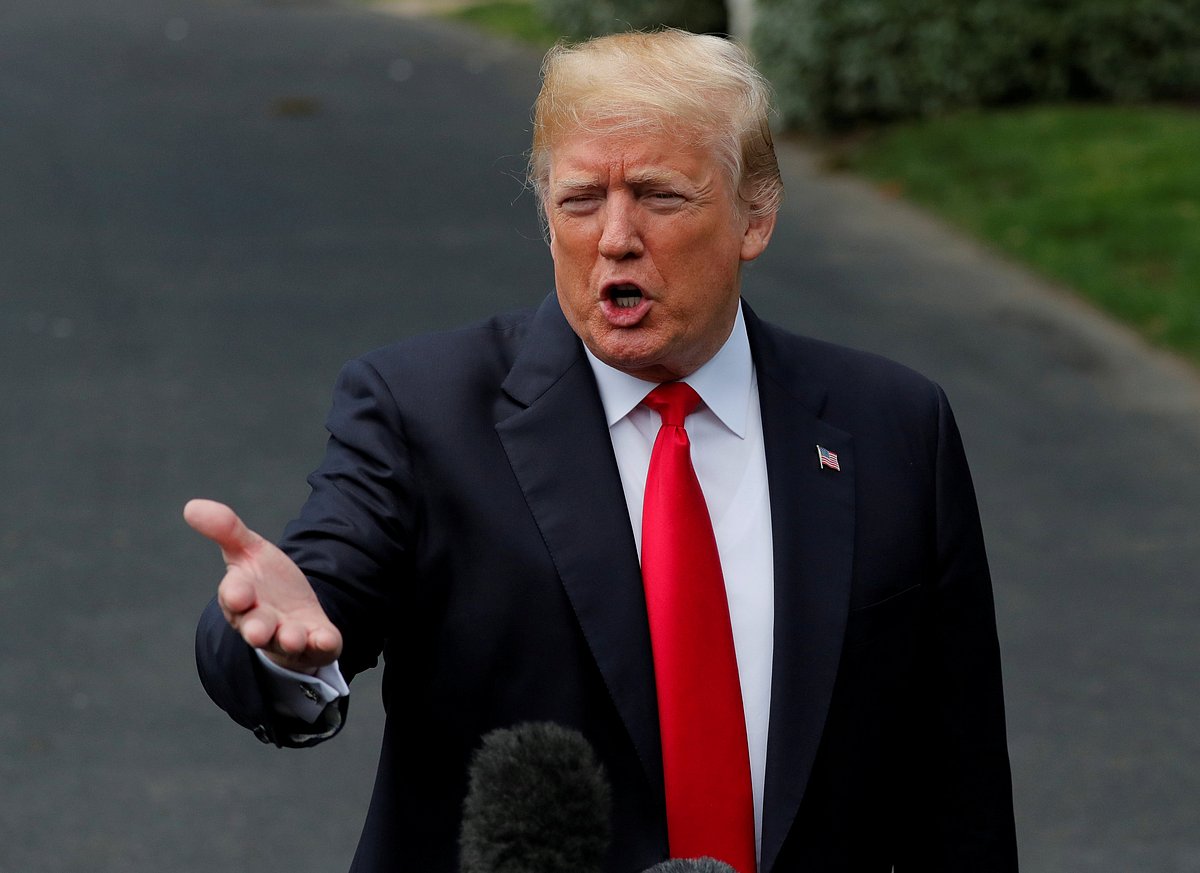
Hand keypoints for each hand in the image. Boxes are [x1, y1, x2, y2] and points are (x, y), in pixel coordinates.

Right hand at [184, 499, 342, 673]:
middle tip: (257, 632)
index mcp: (241, 598)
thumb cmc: (264, 583)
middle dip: (256, 629)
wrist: (293, 613)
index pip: (233, 597)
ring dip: (289, 639)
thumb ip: (226, 530)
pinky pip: (319, 647)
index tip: (239, 593)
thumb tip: (191, 506)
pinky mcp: (315, 643)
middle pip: (256, 628)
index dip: (235, 595)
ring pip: (285, 642)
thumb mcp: (248, 551)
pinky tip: (326, 639)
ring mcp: (288, 635)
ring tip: (293, 637)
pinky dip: (323, 643)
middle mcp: (262, 622)